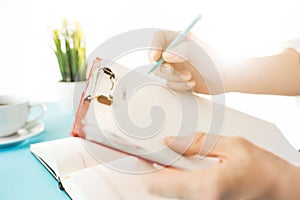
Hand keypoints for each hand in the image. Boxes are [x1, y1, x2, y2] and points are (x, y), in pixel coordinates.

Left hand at [144, 133, 299, 199]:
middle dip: (150, 169)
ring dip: (162, 173)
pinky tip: (180, 164)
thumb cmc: (265, 170)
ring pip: (169, 191)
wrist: (284, 191)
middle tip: (147, 150)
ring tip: (164, 153)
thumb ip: (197, 143)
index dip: (141, 168)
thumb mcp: (232, 146)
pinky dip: (174, 178)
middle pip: (159, 189)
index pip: (158, 182)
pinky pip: (181, 193)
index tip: (131, 155)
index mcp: (206, 186)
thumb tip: (171, 141)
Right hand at [149, 31, 225, 93]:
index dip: (154, 47)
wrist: (226, 78)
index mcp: (180, 39)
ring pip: (162, 74)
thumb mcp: (198, 53)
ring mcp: (176, 65)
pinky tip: (192, 84)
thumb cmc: (216, 62)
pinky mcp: (177, 78)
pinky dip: (179, 86)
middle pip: (156, 59)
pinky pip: (170, 83)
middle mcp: (175, 51)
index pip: (159, 38)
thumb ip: (181, 51)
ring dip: (175, 79)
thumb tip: (164, 57)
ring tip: (190, 79)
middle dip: (164, 69)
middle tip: (173, 72)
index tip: (155, 59)